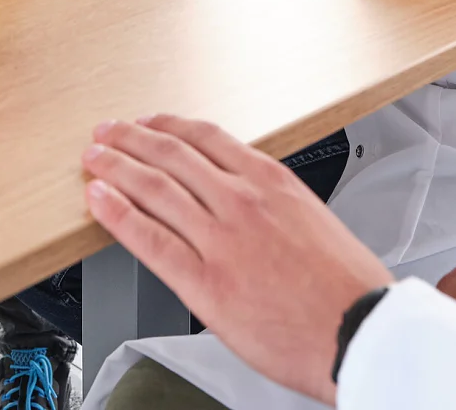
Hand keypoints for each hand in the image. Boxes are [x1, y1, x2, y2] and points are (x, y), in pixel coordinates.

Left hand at [83, 115, 391, 405]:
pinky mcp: (205, 282)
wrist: (361, 332)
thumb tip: (244, 197)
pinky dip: (118, 214)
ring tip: (94, 160)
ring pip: (154, 189)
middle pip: (172, 155)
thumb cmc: (346, 286)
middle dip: (131, 140)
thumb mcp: (312, 218)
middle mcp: (241, 201)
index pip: (206, 138)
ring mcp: (220, 240)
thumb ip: (272, 203)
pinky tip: (99, 200)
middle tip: (107, 133)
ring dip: (115, 167)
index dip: (168, 126)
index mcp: (272, 181)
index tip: (148, 123)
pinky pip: (149, 239)